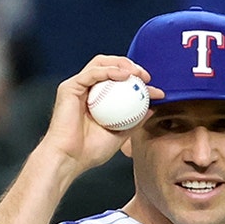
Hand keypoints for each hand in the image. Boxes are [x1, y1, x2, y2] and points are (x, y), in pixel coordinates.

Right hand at [37, 56, 163, 178]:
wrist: (69, 159)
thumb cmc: (89, 152)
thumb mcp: (120, 134)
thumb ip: (134, 121)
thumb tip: (151, 108)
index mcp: (97, 100)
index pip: (119, 82)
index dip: (139, 82)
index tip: (155, 90)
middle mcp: (86, 90)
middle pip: (109, 66)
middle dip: (130, 67)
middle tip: (146, 77)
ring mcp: (77, 87)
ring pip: (100, 64)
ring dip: (121, 64)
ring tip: (137, 73)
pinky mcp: (69, 88)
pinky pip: (92, 73)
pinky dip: (109, 71)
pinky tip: (124, 76)